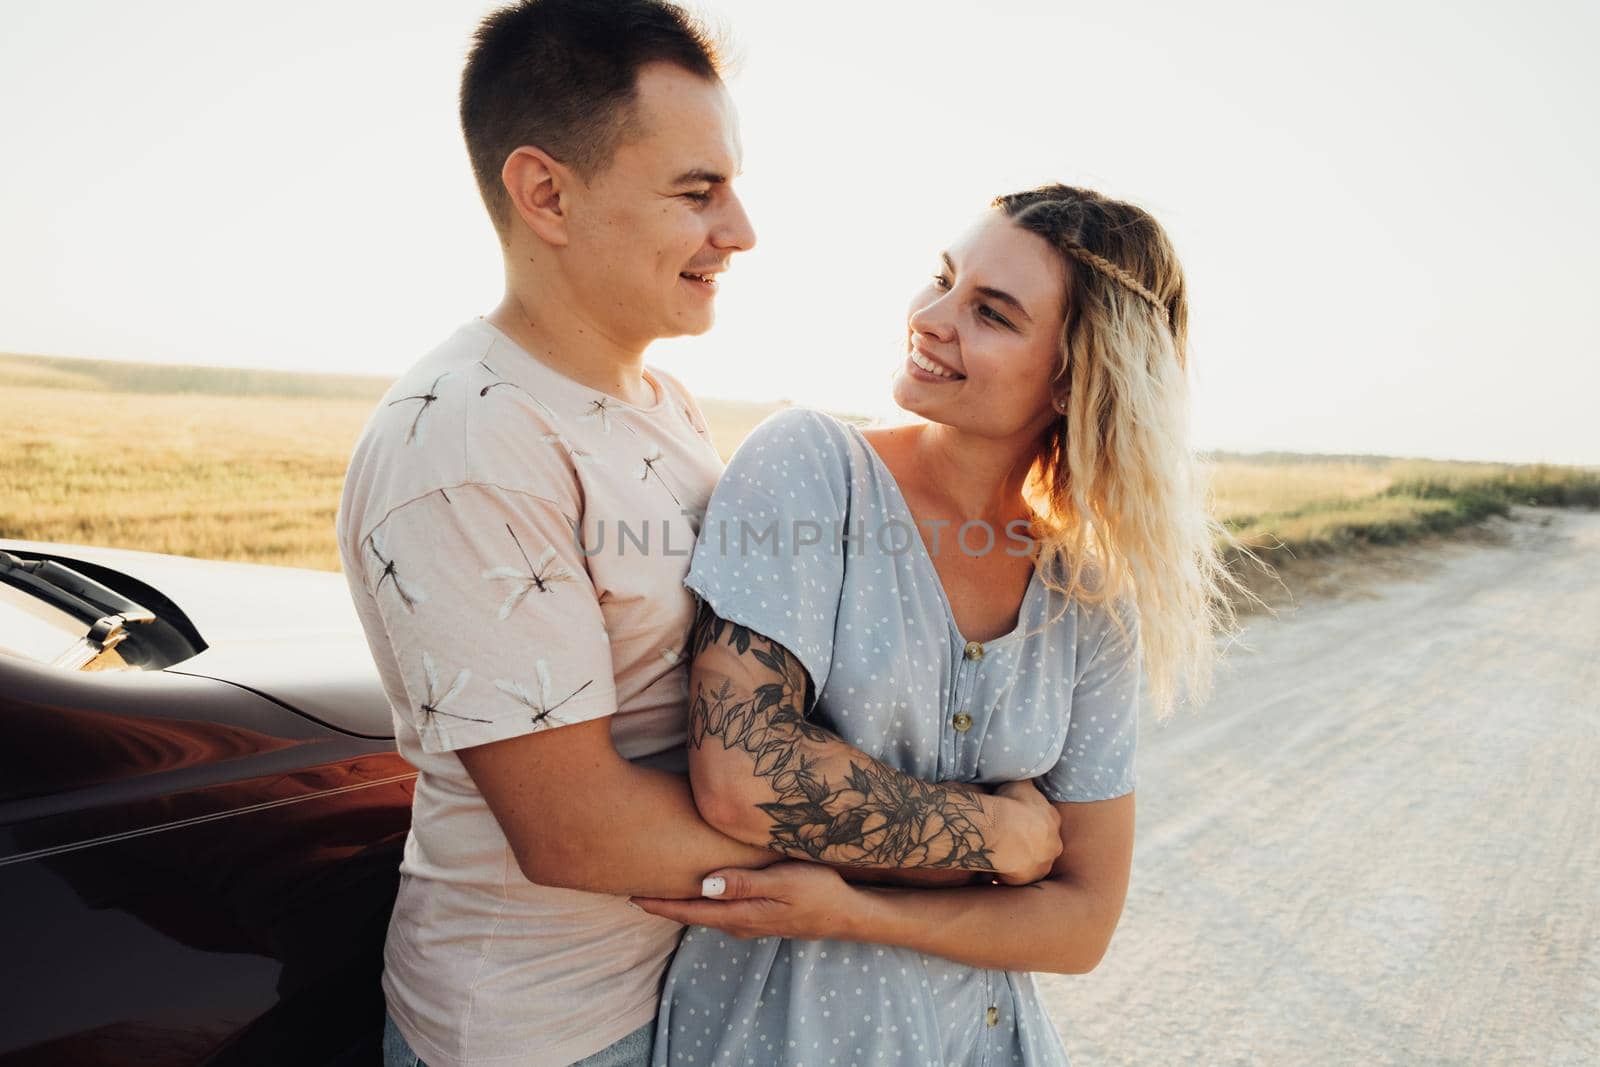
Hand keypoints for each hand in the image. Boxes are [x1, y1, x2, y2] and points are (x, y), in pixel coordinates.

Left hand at [631, 862, 857, 941]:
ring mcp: (748, 920)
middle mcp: (738, 921)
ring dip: (681, 900)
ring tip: (657, 884)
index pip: (689, 910)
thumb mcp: (784, 882)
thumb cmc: (819, 891)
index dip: (659, 904)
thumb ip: (745, 883)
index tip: (630, 895)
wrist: (846, 913)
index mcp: (740, 914)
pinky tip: (698, 886)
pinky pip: (719, 908)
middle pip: (691, 913)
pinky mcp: (757, 914)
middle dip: (662, 902)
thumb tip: (706, 886)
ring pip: (705, 911)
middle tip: (632, 885)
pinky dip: (701, 898)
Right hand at [990, 779, 1062, 885]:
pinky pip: (1019, 877)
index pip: (1046, 823)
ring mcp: (1043, 863)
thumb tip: (1032, 767)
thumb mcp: (1021, 783)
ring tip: (1004, 856)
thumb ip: (1028, 779)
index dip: (1033, 823)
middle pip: (1044, 845)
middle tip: (1013, 842)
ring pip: (1034, 862)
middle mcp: (1054, 843)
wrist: (1003, 831)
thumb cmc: (1011, 804)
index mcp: (1053, 819)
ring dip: (1022, 860)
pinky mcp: (1030, 878)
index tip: (1020, 824)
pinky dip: (1010, 874)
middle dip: (1031, 844)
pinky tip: (998, 868)